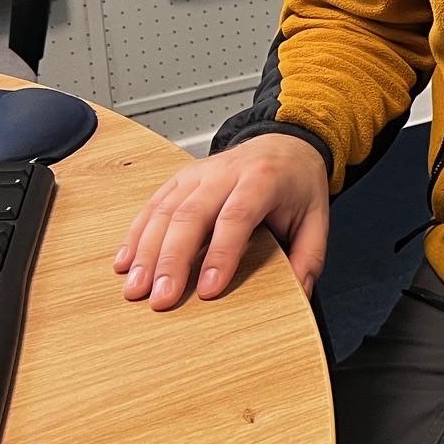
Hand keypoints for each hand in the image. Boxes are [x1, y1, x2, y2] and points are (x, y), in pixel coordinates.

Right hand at [113, 133, 329, 309]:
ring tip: (136, 289)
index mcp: (263, 179)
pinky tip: (125, 263)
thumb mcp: (318, 217)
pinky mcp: (180, 179)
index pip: (237, 216)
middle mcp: (226, 172)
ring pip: (165, 210)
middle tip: (161, 299)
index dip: (220, 253)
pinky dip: (136, 235)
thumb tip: (299, 294)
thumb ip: (309, 257)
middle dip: (173, 260)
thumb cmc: (297, 184)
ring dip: (146, 251)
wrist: (286, 144)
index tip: (207, 290)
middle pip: (192, 214)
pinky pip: (153, 206)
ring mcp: (199, 173)